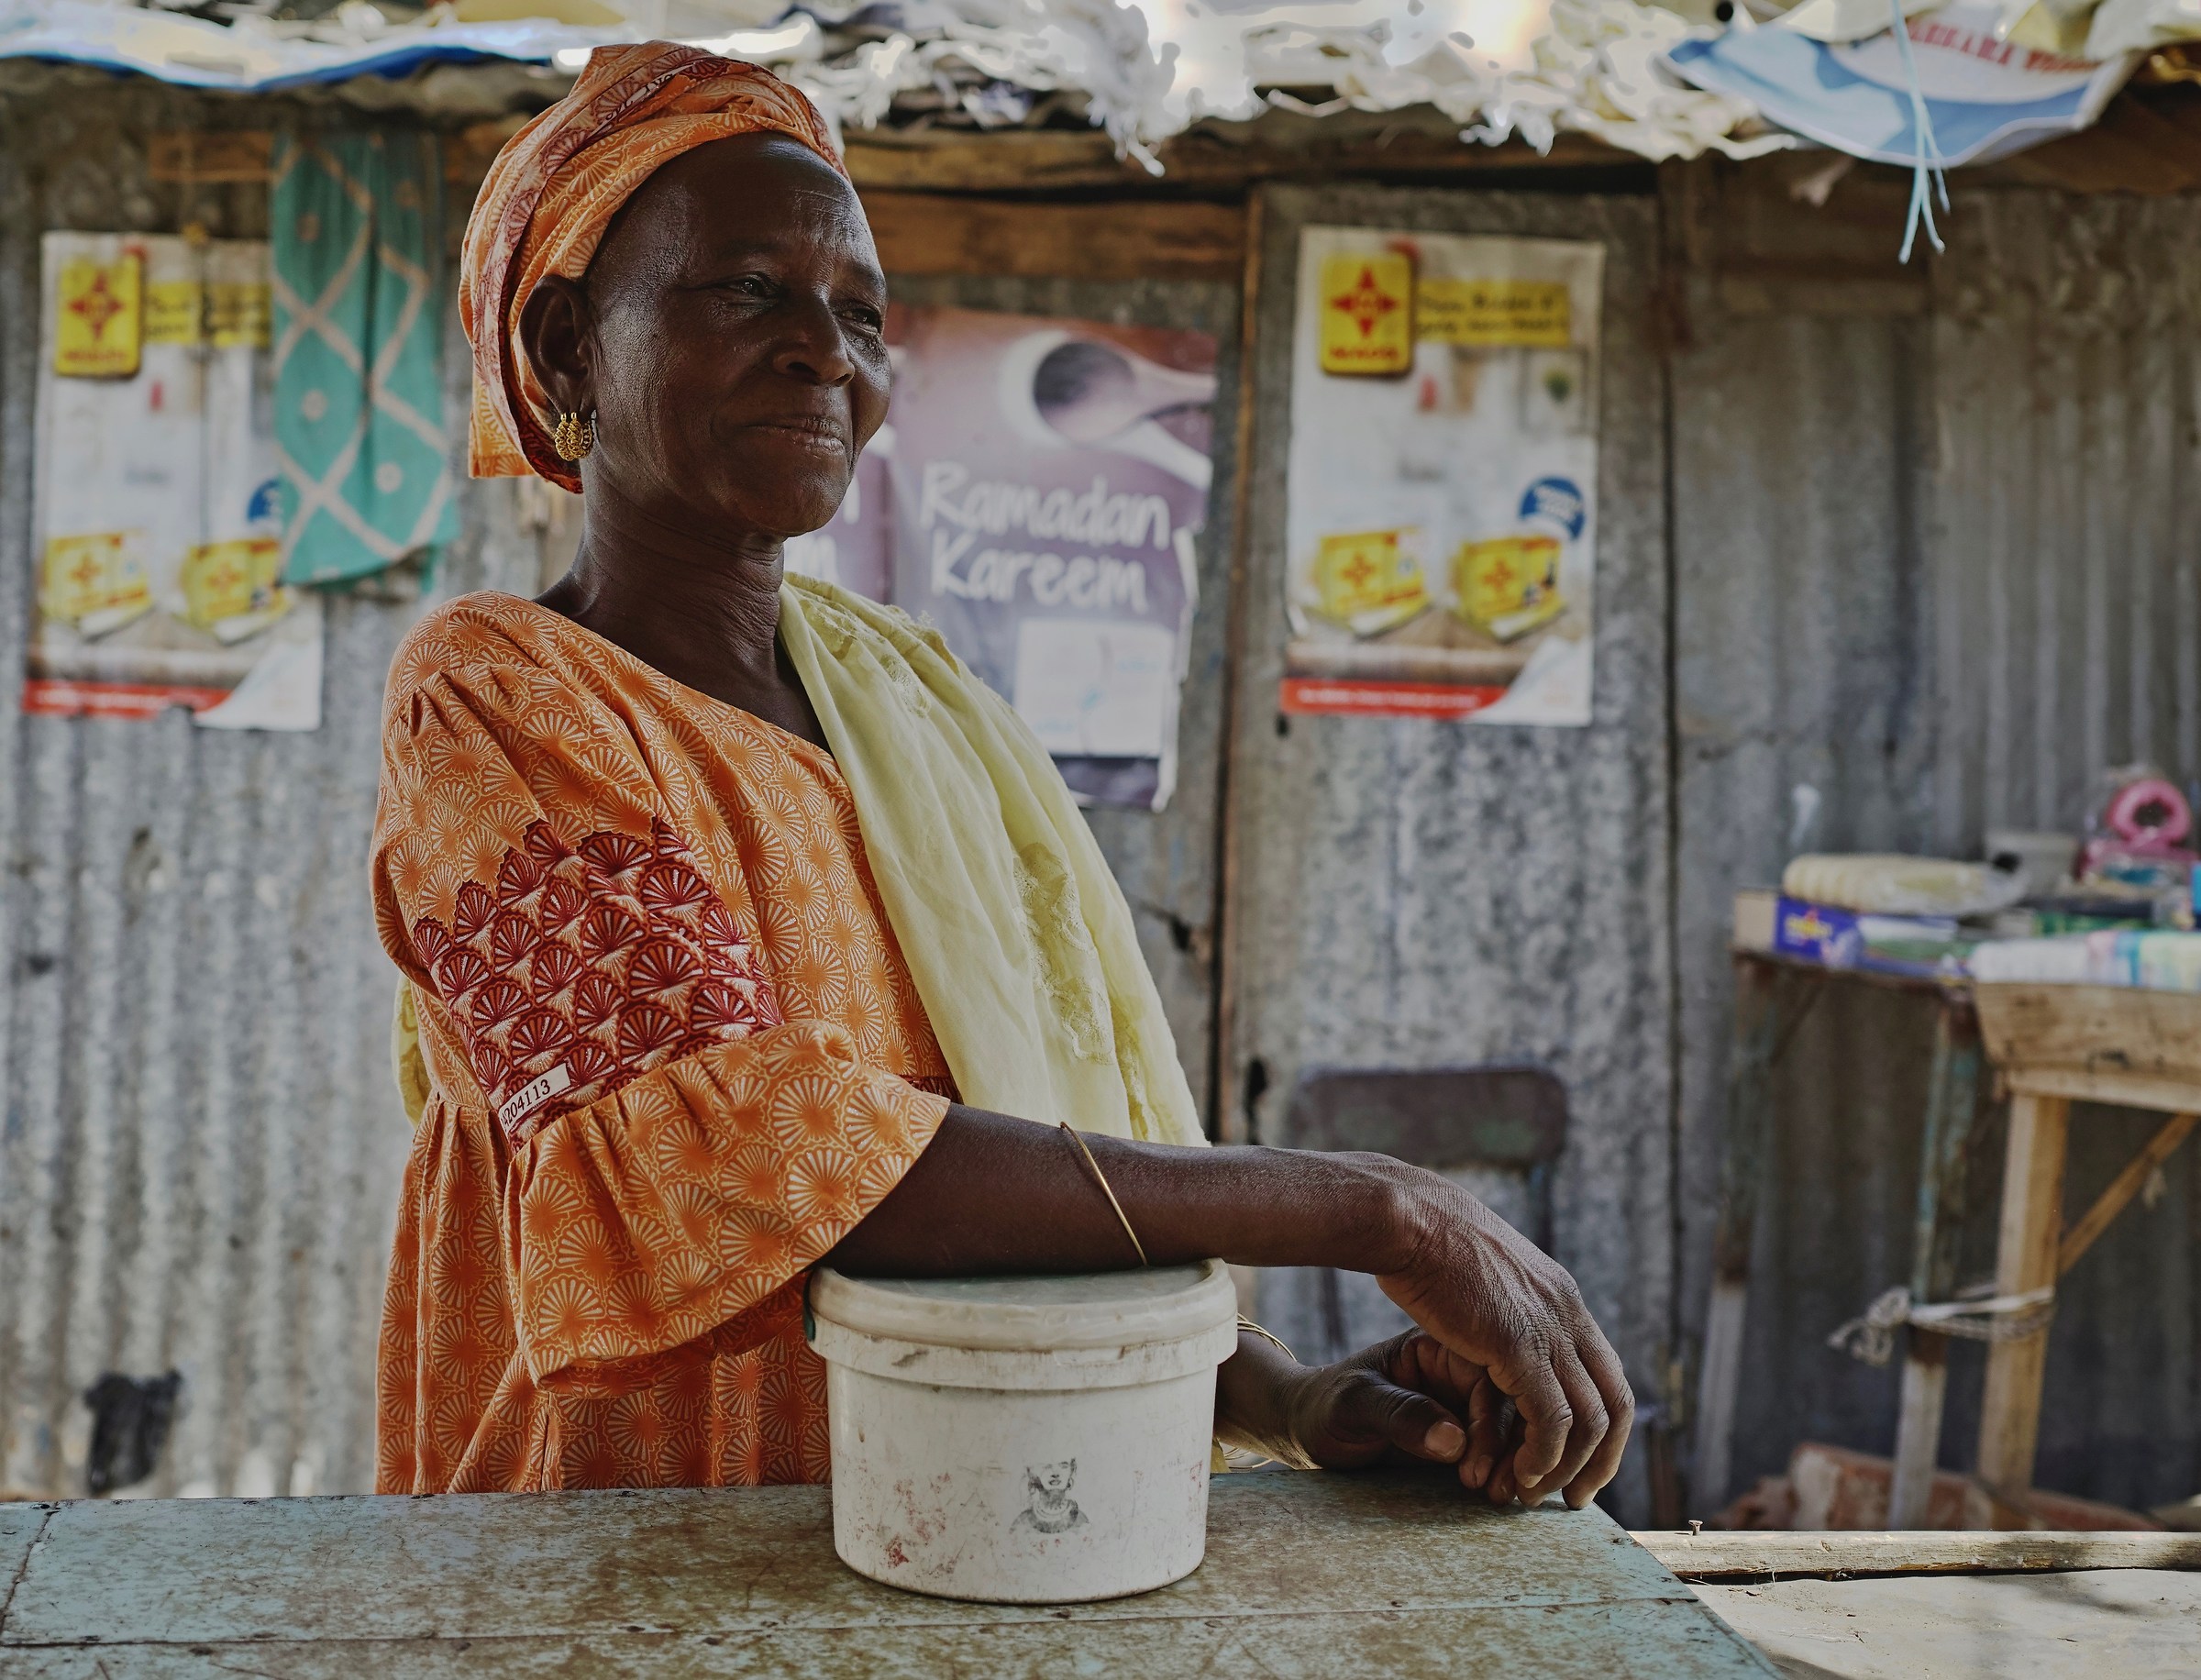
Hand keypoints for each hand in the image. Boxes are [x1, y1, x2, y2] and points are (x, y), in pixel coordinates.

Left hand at [1274, 1331, 1508, 1477]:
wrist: (1311, 1431)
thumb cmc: (1325, 1407)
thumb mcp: (1353, 1404)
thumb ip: (1399, 1414)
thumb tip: (1455, 1440)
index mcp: (1438, 1346)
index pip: (1489, 1375)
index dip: (1491, 1423)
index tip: (1473, 1468)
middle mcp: (1461, 1371)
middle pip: (1515, 1402)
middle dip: (1518, 1447)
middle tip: (1502, 1491)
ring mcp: (1468, 1403)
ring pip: (1519, 1427)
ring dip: (1522, 1463)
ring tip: (1505, 1497)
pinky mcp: (1469, 1435)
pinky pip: (1506, 1449)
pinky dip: (1515, 1471)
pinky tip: (1511, 1495)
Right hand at [1372, 1167, 1632, 1507]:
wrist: (1407, 1216)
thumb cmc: (1426, 1239)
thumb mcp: (1484, 1271)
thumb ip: (1507, 1303)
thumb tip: (1502, 1318)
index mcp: (1563, 1299)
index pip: (1610, 1377)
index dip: (1604, 1431)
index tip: (1582, 1466)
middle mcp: (1568, 1315)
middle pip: (1615, 1404)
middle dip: (1601, 1462)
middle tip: (1572, 1500)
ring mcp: (1547, 1328)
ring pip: (1588, 1419)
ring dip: (1564, 1467)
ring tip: (1532, 1495)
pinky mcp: (1517, 1344)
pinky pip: (1550, 1418)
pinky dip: (1541, 1456)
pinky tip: (1517, 1472)